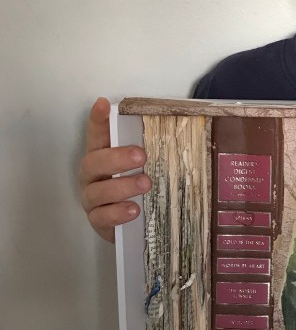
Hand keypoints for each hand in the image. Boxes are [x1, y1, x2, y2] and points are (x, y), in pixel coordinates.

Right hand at [79, 97, 150, 242]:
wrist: (132, 225)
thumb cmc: (136, 189)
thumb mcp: (141, 168)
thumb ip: (146, 151)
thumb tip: (170, 129)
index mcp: (102, 158)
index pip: (96, 135)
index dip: (98, 120)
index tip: (104, 104)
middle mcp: (92, 177)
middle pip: (93, 163)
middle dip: (117, 158)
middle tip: (141, 155)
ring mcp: (92, 199)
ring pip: (97, 191)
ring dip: (122, 186)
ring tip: (145, 183)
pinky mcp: (98, 221)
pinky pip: (101, 217)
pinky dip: (117, 213)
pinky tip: (134, 210)